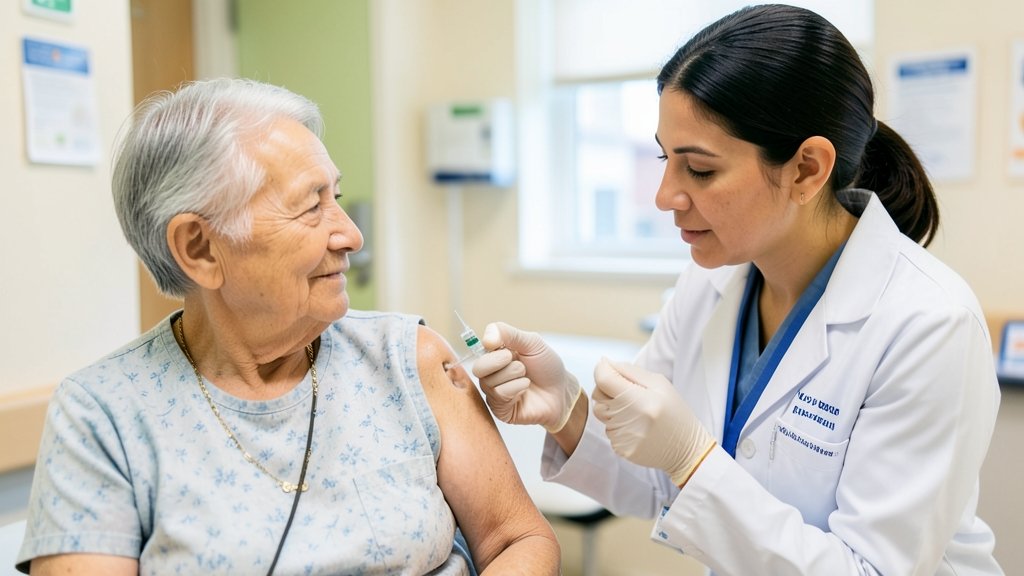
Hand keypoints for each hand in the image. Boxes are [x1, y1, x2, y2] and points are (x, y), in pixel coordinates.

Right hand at [471, 322, 581, 432]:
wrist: (562, 391)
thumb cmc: (546, 367)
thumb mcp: (532, 343)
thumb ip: (509, 334)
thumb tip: (486, 339)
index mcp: (495, 355)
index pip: (481, 347)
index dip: (491, 344)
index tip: (508, 347)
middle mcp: (491, 374)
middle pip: (478, 368)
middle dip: (498, 362)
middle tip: (519, 363)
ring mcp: (494, 392)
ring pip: (489, 382)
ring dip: (512, 374)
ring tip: (526, 376)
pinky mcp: (500, 409)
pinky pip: (499, 395)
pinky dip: (516, 387)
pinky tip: (525, 388)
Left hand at [592, 358, 714, 486]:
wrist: (687, 450)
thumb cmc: (675, 413)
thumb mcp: (660, 384)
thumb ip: (630, 371)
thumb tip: (604, 363)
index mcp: (641, 400)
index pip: (603, 379)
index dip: (602, 370)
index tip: (608, 368)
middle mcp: (629, 420)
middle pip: (598, 395)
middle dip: (607, 389)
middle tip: (628, 393)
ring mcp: (623, 437)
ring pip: (601, 412)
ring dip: (613, 409)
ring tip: (636, 413)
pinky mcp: (620, 449)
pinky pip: (608, 429)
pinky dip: (618, 425)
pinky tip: (636, 427)